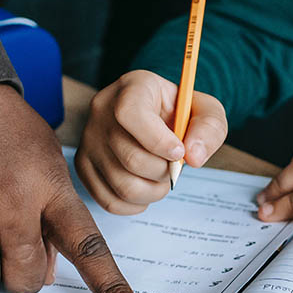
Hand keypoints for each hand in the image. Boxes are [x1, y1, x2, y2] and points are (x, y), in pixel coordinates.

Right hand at [0, 84, 147, 292]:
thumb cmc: (4, 129)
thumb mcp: (44, 162)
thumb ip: (51, 216)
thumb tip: (45, 275)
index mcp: (52, 188)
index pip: (88, 247)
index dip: (111, 287)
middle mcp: (14, 203)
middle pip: (25, 279)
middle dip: (20, 277)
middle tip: (10, 249)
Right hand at [75, 70, 228, 213]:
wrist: (156, 116)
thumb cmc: (179, 111)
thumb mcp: (205, 110)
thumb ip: (209, 128)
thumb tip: (193, 157)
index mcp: (132, 87)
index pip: (130, 114)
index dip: (158, 140)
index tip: (179, 152)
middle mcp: (102, 110)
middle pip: (130, 157)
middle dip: (164, 171)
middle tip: (175, 167)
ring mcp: (89, 139)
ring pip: (121, 183)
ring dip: (153, 191)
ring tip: (163, 178)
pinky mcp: (83, 164)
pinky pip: (108, 199)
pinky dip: (135, 204)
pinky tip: (147, 188)